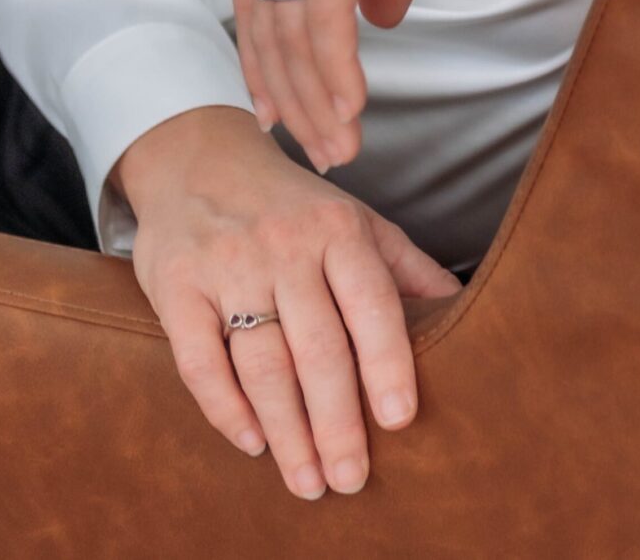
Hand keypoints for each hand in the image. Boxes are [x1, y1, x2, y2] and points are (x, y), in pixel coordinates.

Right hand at [118, 105, 464, 501]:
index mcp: (338, 229)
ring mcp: (228, 265)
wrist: (197, 157)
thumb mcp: (354, 219)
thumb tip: (464, 306)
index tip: (400, 419)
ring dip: (287, 431)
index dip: (387, 361)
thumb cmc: (291, 205)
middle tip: (351, 479)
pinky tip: (251, 444)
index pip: (371, 301)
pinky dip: (225, 409)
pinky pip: (201, 360)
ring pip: (262, 362)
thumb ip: (405, 266)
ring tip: (308, 482)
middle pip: (317, 346)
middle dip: (337, 421)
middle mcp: (285, 245)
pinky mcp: (176, 287)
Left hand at [232, 0, 528, 173]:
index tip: (280, 109)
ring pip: (290, 31)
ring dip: (313, 98)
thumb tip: (380, 17)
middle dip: (288, 96)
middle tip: (315, 149)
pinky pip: (325, 18)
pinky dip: (335, 71)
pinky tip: (353, 109)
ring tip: (339, 146)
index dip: (265, 58)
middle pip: (264, 24)